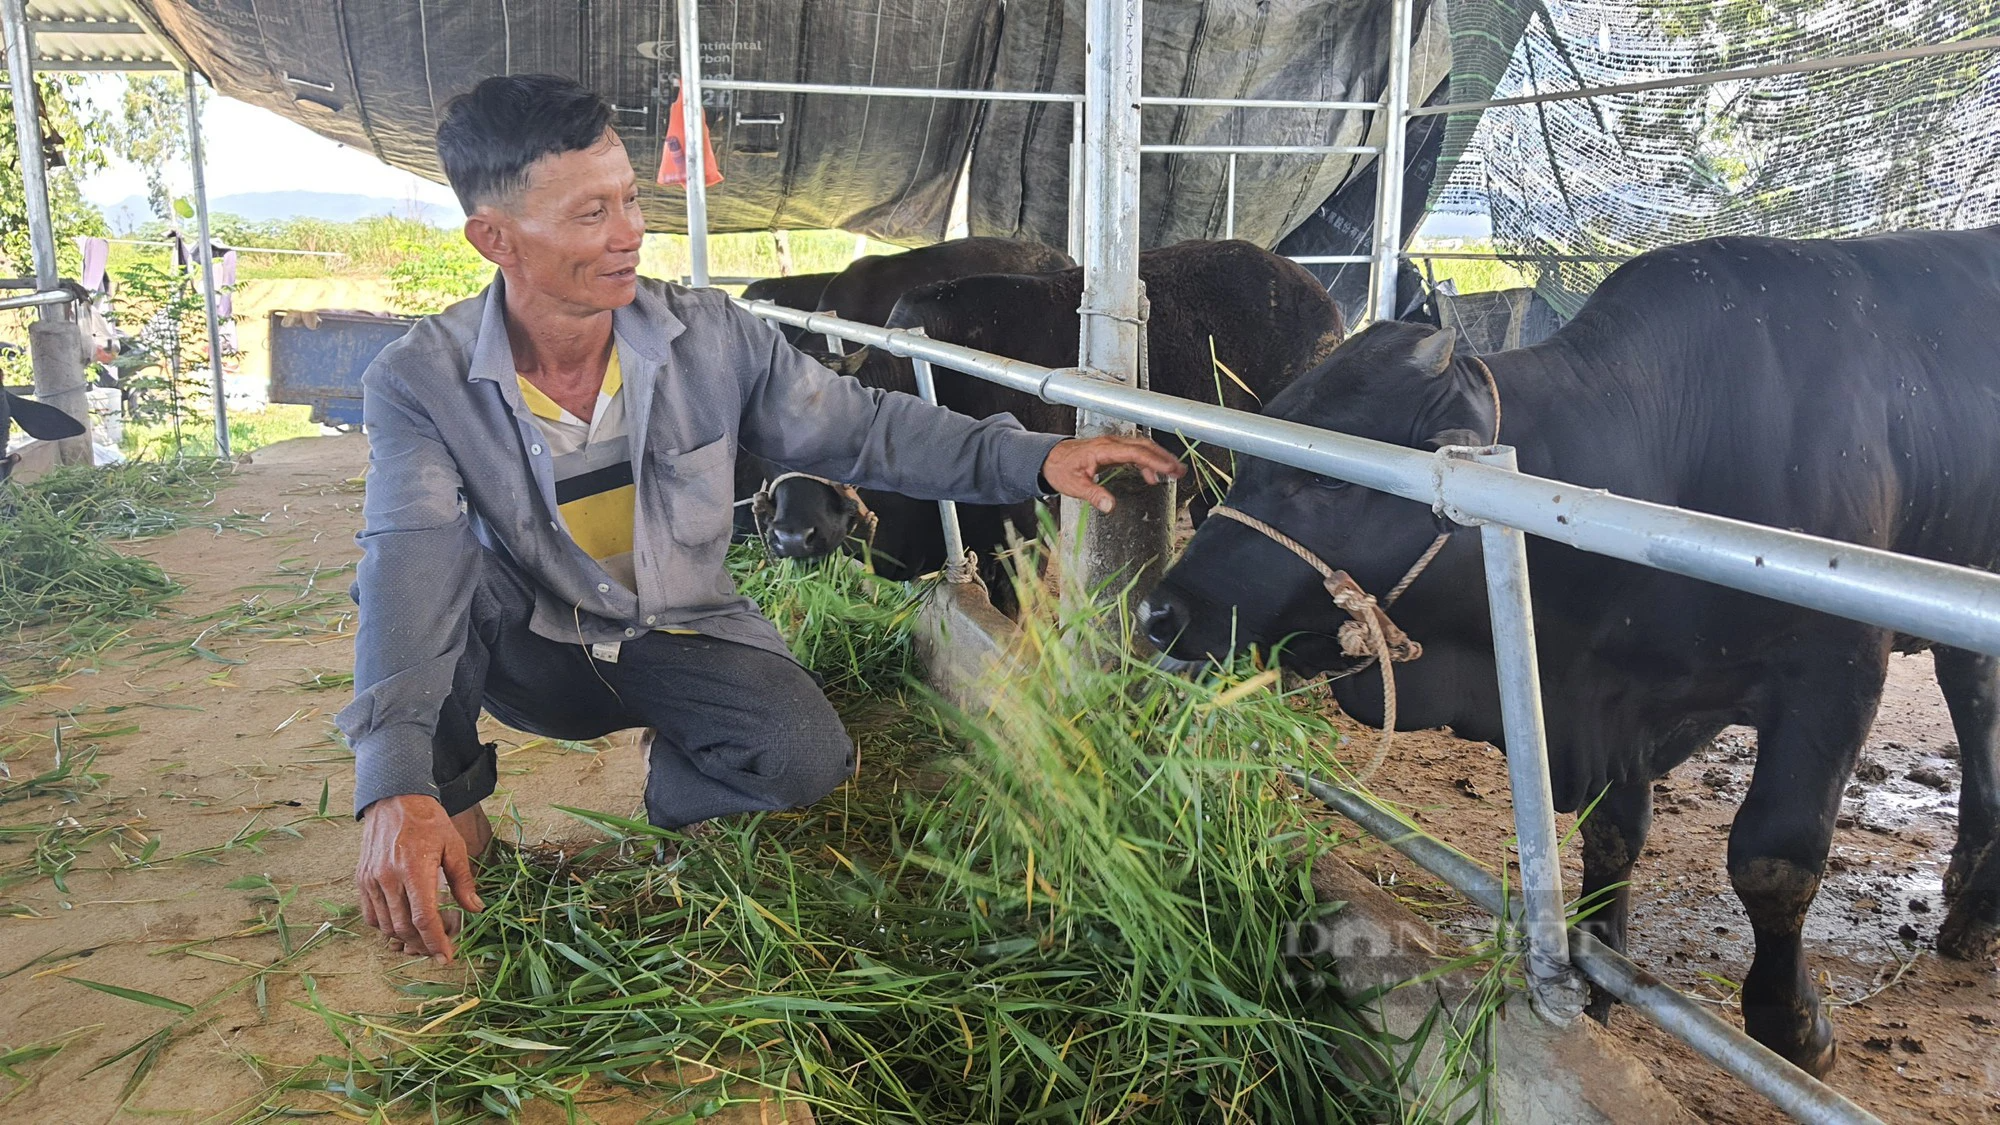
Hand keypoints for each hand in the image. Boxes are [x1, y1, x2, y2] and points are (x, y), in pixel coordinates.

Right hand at [356, 794, 484, 962]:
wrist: (394, 799)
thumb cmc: (429, 821)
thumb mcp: (454, 846)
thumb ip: (463, 880)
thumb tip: (475, 909)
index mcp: (414, 869)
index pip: (423, 918)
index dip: (436, 942)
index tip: (447, 957)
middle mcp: (388, 878)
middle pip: (404, 927)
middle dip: (423, 945)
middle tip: (439, 948)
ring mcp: (371, 880)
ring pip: (386, 926)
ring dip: (405, 939)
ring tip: (424, 939)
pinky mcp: (361, 879)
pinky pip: (371, 915)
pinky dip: (386, 927)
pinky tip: (402, 924)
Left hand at [1040, 435, 1185, 512]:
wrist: (1049, 458)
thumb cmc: (1060, 468)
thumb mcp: (1074, 485)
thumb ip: (1093, 495)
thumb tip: (1110, 506)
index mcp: (1103, 449)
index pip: (1135, 452)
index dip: (1155, 461)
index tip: (1170, 470)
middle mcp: (1110, 443)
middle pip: (1144, 445)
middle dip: (1164, 457)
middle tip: (1180, 471)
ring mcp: (1112, 445)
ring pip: (1141, 447)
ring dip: (1158, 458)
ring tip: (1173, 473)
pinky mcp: (1112, 450)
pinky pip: (1135, 452)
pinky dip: (1147, 461)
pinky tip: (1151, 476)